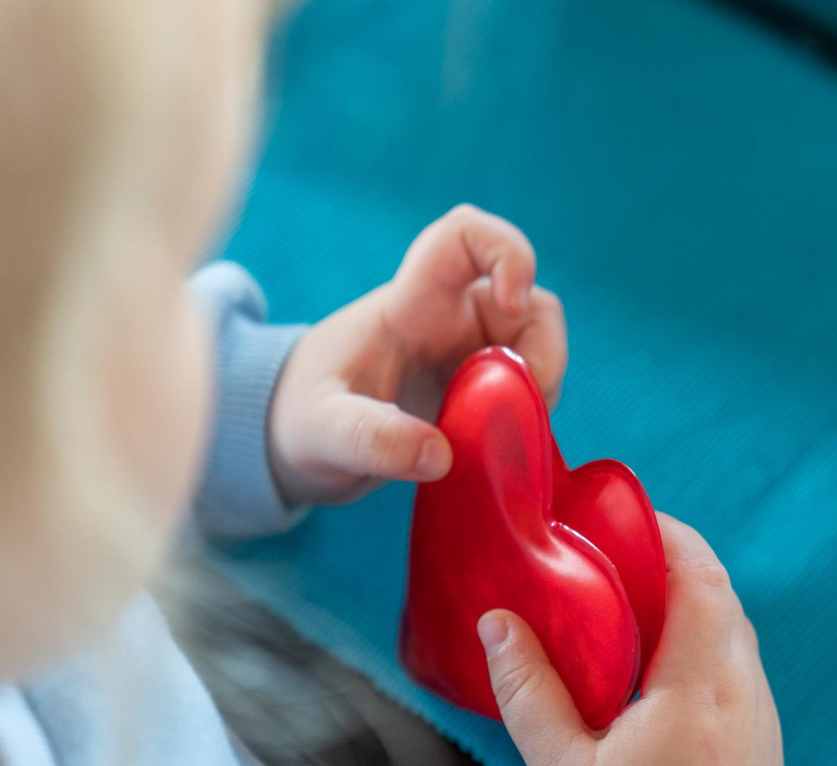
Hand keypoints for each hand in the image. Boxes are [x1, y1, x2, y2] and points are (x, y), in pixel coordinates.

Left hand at [268, 204, 567, 505]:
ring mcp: (468, 360)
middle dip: (544, 353)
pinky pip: (525, 397)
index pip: (464, 238)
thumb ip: (370, 439)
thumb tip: (440, 455)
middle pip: (529, 306)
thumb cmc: (300, 417)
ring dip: (540, 394)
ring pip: (537, 354)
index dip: (505, 253)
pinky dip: (528, 423)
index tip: (511, 304)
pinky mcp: (476, 398)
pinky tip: (500, 453)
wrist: (291, 442)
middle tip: (524, 407)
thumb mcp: (321, 432)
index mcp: (411, 304)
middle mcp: (450, 321)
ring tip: (509, 439)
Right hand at [477, 513, 783, 765]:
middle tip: (620, 554)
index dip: (668, 537)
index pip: (700, 581)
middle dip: (676, 565)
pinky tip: (663, 666)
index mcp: (696, 690)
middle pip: (722, 599)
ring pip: (735, 635)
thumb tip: (495, 622)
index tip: (626, 518)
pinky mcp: (765, 747)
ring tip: (636, 605)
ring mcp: (762, 722)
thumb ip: (526, 689)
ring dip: (695, 606)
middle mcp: (743, 695)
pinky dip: (707, 647)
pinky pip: (740, 672)